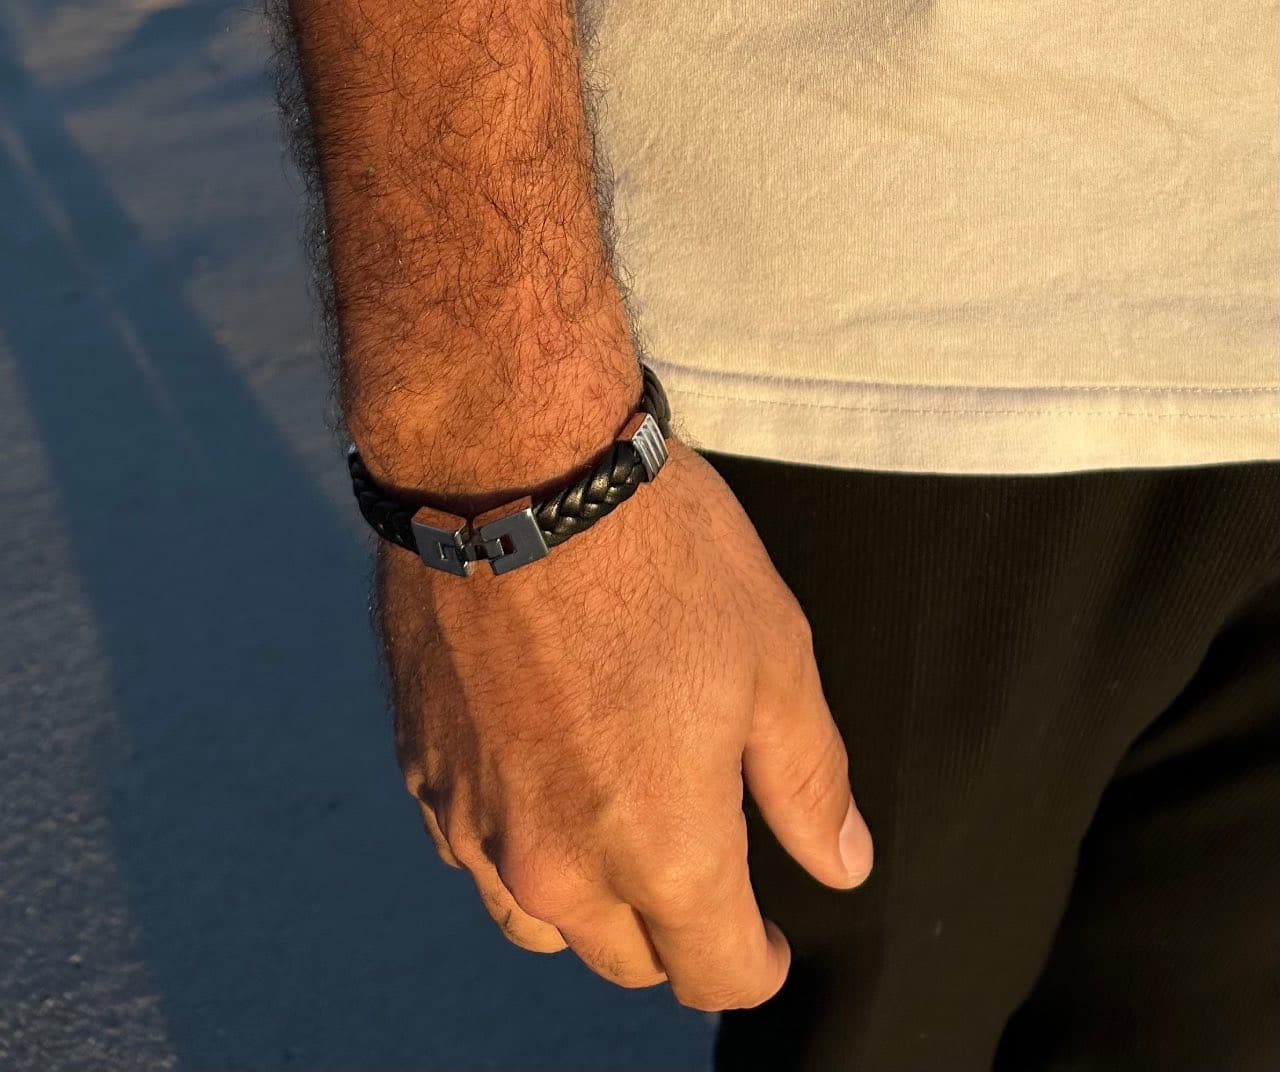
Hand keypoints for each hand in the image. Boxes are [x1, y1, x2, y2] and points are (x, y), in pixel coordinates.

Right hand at [376, 437, 872, 1010]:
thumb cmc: (655, 552)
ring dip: (589, 904)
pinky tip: (542, 780)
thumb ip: (806, 780)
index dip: (752, 963)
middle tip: (702, 874)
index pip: (713, 972)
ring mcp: (474, 821)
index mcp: (660, 848)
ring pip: (540, 922)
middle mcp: (556, 862)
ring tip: (619, 834)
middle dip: (675, 936)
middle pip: (624, 959)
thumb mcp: (772, 657)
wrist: (510, 469)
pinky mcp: (421, 771)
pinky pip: (474, 853)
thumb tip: (839, 861)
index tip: (764, 939)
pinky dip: (518, 845)